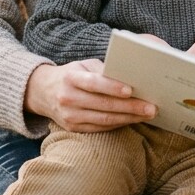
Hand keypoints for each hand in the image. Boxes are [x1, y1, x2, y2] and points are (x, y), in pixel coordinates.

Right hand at [25, 58, 157, 132]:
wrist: (43, 92)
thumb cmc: (72, 75)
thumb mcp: (83, 66)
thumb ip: (103, 70)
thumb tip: (131, 76)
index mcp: (71, 78)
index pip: (94, 83)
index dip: (112, 87)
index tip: (131, 90)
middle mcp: (68, 98)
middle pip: (103, 105)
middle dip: (130, 107)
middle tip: (151, 107)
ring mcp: (70, 116)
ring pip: (104, 119)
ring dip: (128, 118)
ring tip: (147, 115)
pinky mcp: (73, 128)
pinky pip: (100, 128)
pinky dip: (119, 124)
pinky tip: (132, 120)